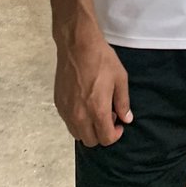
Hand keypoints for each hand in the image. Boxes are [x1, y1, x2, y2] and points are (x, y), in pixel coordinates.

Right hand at [53, 23, 132, 146]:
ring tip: (96, 110)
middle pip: (90, 141)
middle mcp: (80, 116)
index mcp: (97, 110)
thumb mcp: (120, 78)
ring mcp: (67, 111)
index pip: (105, 139)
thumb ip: (123, 102)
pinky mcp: (59, 104)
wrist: (78, 46)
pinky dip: (78, 120)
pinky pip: (68, 122)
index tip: (119, 124)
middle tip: (108, 116)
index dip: (115, 135)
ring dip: (88, 129)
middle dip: (102, 133)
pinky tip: (84, 104)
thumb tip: (126, 119)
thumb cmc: (101, 60)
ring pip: (77, 134)